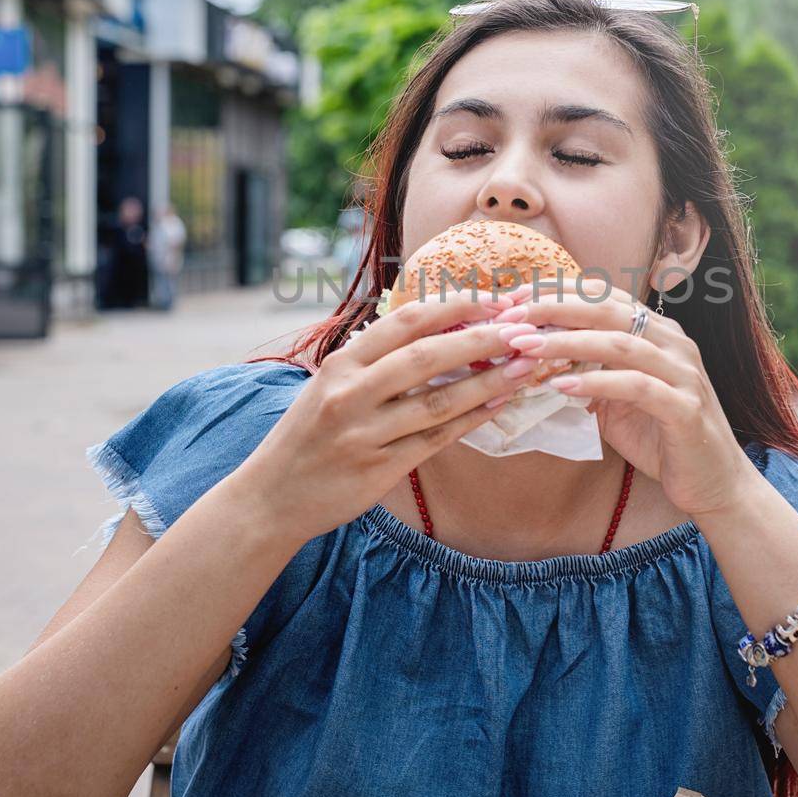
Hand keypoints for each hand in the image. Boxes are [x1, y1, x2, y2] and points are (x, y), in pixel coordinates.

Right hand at [236, 293, 519, 543]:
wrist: (271, 496)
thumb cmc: (306, 434)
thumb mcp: (328, 384)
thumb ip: (373, 358)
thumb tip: (430, 325)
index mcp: (341, 363)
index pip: (405, 322)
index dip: (454, 307)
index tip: (493, 300)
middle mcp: (351, 394)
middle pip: (427, 357)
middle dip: (482, 339)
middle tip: (523, 329)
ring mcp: (365, 434)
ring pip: (439, 402)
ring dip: (488, 382)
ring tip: (525, 367)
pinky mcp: (379, 470)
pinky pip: (435, 440)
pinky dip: (470, 421)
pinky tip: (499, 406)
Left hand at [494, 278, 761, 520]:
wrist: (713, 483)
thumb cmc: (661, 438)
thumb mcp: (617, 400)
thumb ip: (588, 374)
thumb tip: (537, 359)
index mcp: (657, 332)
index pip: (604, 296)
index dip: (559, 292)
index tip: (515, 298)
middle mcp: (674, 343)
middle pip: (609, 310)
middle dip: (556, 308)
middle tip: (512, 316)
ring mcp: (683, 373)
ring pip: (621, 343)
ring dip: (568, 342)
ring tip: (526, 346)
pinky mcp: (685, 408)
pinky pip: (637, 387)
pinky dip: (597, 384)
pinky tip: (563, 386)